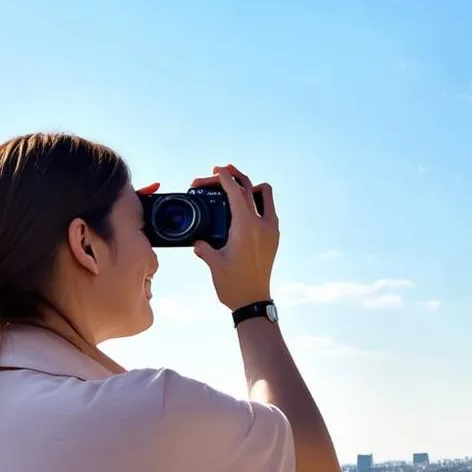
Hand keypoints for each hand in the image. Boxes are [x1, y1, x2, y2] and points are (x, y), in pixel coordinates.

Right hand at [191, 165, 278, 310]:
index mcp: (246, 228)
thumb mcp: (214, 263)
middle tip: (222, 172)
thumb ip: (204, 247)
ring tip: (234, 186)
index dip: (225, 179)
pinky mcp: (274, 238)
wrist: (253, 302)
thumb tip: (197, 241)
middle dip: (235, 177)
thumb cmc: (234, 285)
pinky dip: (257, 202)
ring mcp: (271, 231)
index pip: (236, 193)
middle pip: (250, 188)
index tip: (217, 170)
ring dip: (250, 187)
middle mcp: (262, 226)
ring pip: (265, 195)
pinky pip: (268, 210)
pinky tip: (243, 208)